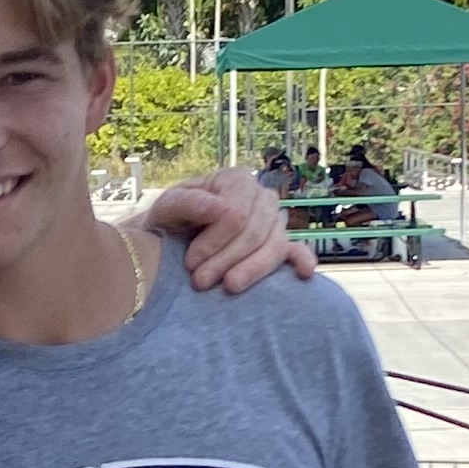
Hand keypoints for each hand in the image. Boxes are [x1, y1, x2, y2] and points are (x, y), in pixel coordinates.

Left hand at [139, 164, 316, 290]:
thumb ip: (187, 203)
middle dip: (226, 260)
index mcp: (235, 180)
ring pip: (275, 246)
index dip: (214, 241)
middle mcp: (261, 197)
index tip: (190, 262)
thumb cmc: (169, 222)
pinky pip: (297, 251)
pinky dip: (302, 261)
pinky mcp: (280, 246)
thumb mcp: (166, 208)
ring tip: (229, 287)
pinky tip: (302, 272)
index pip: (236, 214)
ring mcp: (274, 222)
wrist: (169, 244)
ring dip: (252, 270)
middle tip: (200, 282)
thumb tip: (221, 208)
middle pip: (255, 232)